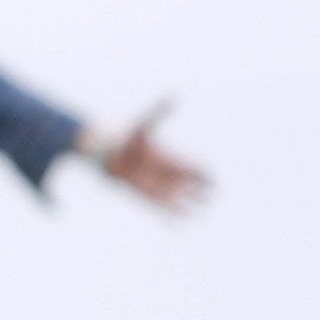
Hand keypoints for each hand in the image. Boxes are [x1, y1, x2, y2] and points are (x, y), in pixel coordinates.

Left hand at [77, 100, 208, 211]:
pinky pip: (158, 207)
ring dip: (185, 205)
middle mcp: (166, 172)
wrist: (105, 152)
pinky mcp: (142, 193)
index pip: (194, 165)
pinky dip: (168, 216)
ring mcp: (155, 184)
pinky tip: (177, 226)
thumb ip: (158, 112)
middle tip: (212, 198)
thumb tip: (173, 93)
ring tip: (199, 215)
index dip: (204, 172)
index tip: (214, 179)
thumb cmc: (125, 137)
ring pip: (175, 197)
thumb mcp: (143, 124)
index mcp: (171, 156)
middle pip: (189, 183)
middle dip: (199, 191)